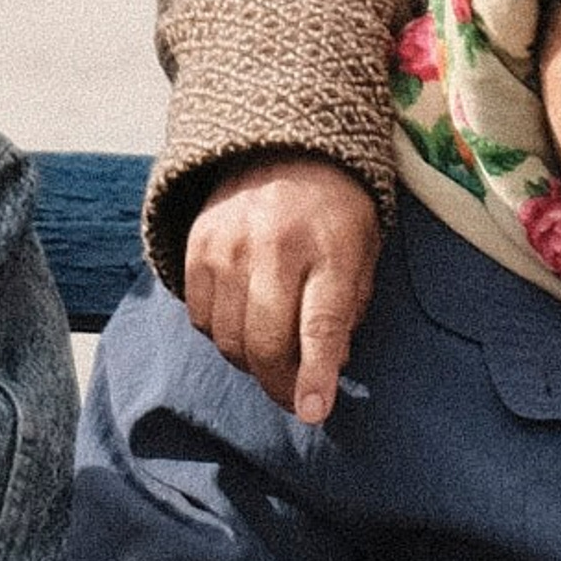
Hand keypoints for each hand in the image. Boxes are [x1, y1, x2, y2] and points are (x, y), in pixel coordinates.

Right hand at [183, 155, 383, 425]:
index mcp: (329, 250)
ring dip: (251, 362)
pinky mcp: (197, 246)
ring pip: (228, 338)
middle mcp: (273, 247)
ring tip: (274, 354)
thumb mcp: (364, 253)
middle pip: (264, 342)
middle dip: (280, 384)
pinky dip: (221, 334)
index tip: (313, 412)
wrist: (283, 148)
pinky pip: (200, 317)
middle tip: (295, 397)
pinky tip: (244, 323)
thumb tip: (327, 371)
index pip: (320, 326)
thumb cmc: (335, 213)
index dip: (314, 375)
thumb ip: (349, 311)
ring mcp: (228, 246)